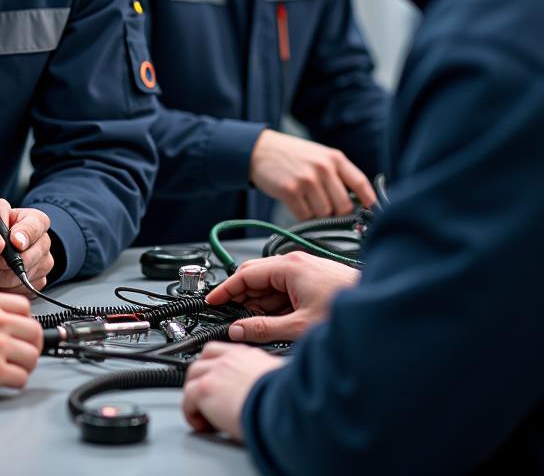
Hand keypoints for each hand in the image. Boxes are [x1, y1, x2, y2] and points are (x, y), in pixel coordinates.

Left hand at [0, 198, 52, 293]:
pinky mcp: (39, 283)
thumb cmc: (3, 225)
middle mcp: (45, 243)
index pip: (33, 230)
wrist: (11, 240)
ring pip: (16, 278)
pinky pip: (16, 290)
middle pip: (24, 259)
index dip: (22, 236)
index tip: (14, 241)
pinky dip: (0, 285)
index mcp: (38, 222)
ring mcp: (44, 264)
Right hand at [0, 288, 42, 398]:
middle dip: (30, 344)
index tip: (20, 331)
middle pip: (34, 330)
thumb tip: (5, 320)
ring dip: (25, 365)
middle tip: (23, 352)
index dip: (24, 321)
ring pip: (32, 355)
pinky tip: (4, 380)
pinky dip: (16, 381)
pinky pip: (21, 377)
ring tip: (13, 368)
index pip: (24, 307)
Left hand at [182, 343, 283, 439]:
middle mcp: (230, 359)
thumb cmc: (288, 400)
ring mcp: (216, 371)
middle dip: (201, 378)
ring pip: (193, 376)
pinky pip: (187, 398)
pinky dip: (190, 413)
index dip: (216, 366)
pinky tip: (202, 426)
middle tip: (206, 399)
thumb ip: (275, 377)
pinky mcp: (206, 388)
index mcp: (248, 356)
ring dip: (194, 395)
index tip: (216, 379)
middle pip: (203, 360)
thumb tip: (283, 385)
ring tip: (204, 415)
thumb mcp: (282, 380)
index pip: (224, 353)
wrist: (283, 407)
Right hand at [205, 253, 358, 342]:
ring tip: (255, 324)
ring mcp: (305, 271)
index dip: (226, 289)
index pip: (245, 274)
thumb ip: (263, 328)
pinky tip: (275, 320)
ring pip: (270, 284)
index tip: (213, 300)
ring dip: (260, 303)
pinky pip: (284, 289)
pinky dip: (275, 304)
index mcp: (289, 267)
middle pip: (256, 276)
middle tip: (231, 315)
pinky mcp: (313, 281)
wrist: (380, 311)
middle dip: (242, 297)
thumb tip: (239, 330)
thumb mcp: (299, 326)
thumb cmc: (347, 312)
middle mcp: (295, 264)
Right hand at [249, 129, 375, 218]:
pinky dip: (302, 214)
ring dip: (316, 213)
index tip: (371, 212)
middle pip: (344, 206)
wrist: (259, 150)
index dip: (369, 201)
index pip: (361, 183)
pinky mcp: (290, 191)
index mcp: (334, 158)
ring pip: (324, 213)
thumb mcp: (319, 155)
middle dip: (336, 212)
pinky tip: (295, 201)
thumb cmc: (292, 155)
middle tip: (325, 206)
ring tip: (306, 199)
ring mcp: (307, 180)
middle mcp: (323, 168)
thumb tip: (357, 202)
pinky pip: (305, 216)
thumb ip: (338, 174)